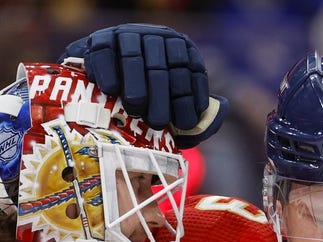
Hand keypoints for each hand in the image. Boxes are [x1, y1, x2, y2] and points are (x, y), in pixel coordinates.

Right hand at [60, 23, 227, 146]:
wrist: (99, 83)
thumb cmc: (145, 102)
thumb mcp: (174, 106)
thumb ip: (200, 114)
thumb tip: (223, 107)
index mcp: (180, 50)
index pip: (188, 70)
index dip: (188, 98)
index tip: (185, 124)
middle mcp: (156, 37)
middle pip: (161, 68)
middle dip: (161, 97)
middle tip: (157, 122)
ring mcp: (127, 36)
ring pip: (133, 60)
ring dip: (135, 87)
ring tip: (136, 110)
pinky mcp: (100, 41)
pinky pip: (105, 55)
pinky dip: (109, 72)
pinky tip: (111, 90)